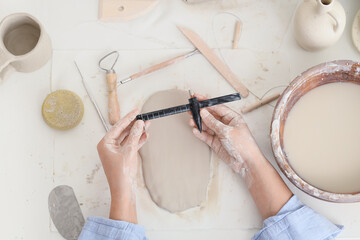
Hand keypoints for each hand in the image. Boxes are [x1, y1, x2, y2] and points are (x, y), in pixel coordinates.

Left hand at [97, 109, 149, 221]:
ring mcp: (115, 151)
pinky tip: (146, 136)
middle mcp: (108, 146)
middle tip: (144, 117)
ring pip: (128, 138)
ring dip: (138, 132)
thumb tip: (139, 123)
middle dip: (134, 125)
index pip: (118, 126)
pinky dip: (138, 141)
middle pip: (123, 131)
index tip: (137, 110)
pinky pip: (130, 145)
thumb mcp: (129, 151)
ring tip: (148, 124)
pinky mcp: (122, 157)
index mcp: (105, 143)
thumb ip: (134, 135)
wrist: (123, 190)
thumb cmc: (121, 173)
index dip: (129, 118)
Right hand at [190, 94, 292, 219]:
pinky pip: (206, 135)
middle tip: (191, 109)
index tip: (197, 98)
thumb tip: (204, 113)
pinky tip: (195, 130)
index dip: (206, 103)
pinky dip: (200, 133)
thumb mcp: (227, 131)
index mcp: (232, 117)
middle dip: (200, 112)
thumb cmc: (243, 145)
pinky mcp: (216, 142)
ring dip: (198, 123)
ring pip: (206, 125)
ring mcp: (220, 133)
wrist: (246, 163)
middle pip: (210, 116)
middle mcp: (225, 124)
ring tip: (191, 121)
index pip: (217, 107)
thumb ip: (213, 122)